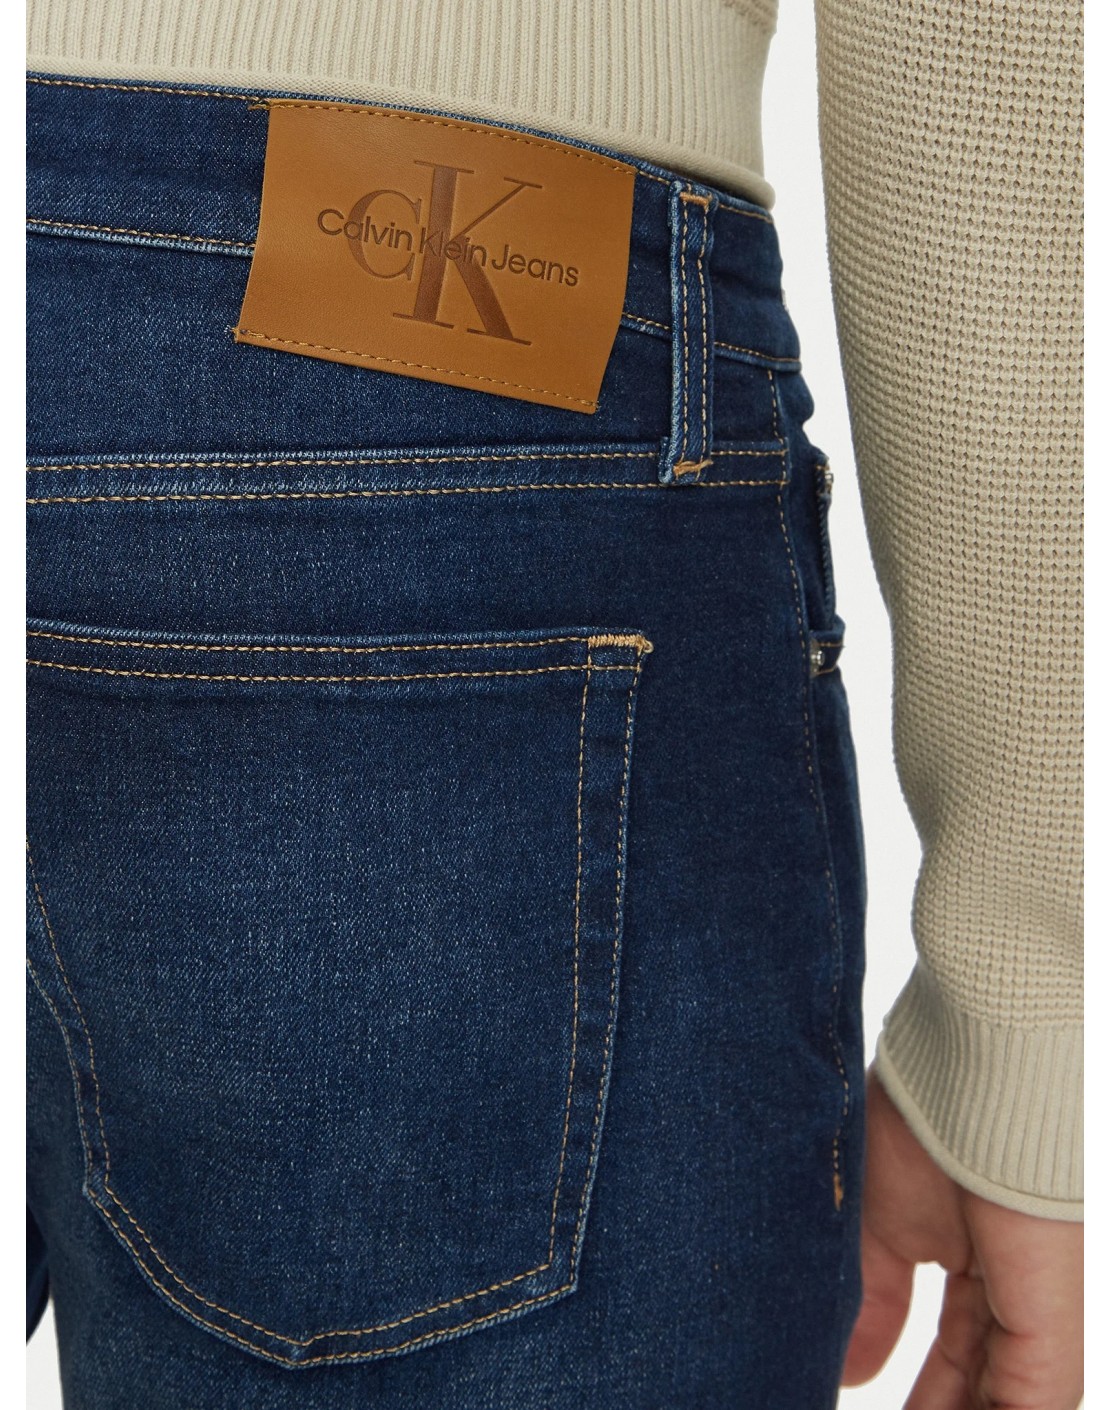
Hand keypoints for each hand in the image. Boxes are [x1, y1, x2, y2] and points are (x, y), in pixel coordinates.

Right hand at [841, 1067, 1082, 1408]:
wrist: (967, 1077)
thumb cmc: (917, 1122)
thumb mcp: (876, 1229)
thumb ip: (871, 1304)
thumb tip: (847, 1371)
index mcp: (972, 1253)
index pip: (955, 1349)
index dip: (921, 1393)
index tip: (858, 1393)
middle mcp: (1012, 1283)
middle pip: (978, 1381)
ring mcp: (1036, 1305)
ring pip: (1002, 1399)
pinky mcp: (1053, 1325)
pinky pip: (1026, 1406)